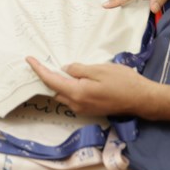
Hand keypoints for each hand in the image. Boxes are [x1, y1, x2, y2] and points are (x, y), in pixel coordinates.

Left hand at [26, 57, 157, 117]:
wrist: (141, 99)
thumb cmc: (123, 82)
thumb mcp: (100, 69)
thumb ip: (79, 70)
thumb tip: (64, 70)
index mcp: (78, 93)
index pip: (51, 81)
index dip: (38, 70)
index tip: (29, 59)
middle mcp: (77, 105)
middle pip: (54, 91)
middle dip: (46, 78)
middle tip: (41, 62)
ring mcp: (83, 110)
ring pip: (63, 96)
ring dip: (57, 84)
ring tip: (55, 68)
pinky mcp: (90, 110)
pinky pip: (72, 99)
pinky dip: (67, 89)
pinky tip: (72, 79)